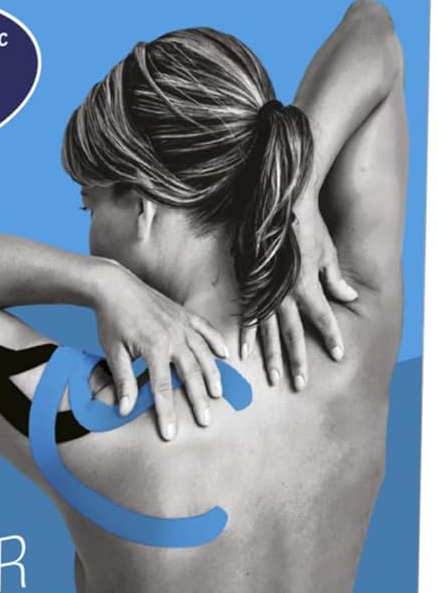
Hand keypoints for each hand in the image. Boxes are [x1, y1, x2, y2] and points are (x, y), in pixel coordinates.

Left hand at [88, 258, 228, 441]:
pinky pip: (206, 330)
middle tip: (205, 421)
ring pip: (204, 353)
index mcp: (154, 347)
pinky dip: (216, 343)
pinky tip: (224, 357)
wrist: (115, 286)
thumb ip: (123, 381)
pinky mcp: (184, 315)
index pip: (162, 387)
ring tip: (217, 395)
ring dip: (212, 375)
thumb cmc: (111, 321)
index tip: (170, 434)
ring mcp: (182, 324)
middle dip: (198, 400)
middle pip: (191, 373)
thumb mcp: (113, 352)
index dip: (166, 412)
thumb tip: (125, 410)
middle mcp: (174, 336)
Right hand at [240, 205, 357, 388]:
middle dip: (298, 361)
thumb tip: (349, 297)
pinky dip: (246, 337)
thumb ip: (334, 277)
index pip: (322, 318)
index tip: (339, 355)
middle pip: (292, 334)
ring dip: (272, 358)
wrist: (276, 208)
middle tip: (300, 384)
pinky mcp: (248, 288)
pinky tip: (243, 356)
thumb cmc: (306, 226)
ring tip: (274, 378)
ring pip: (268, 332)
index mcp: (306, 285)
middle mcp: (284, 294)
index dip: (331, 337)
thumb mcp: (327, 251)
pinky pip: (247, 318)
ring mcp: (264, 293)